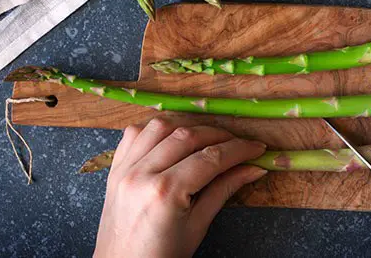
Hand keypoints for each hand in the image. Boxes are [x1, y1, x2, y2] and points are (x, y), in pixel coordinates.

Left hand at [94, 118, 267, 257]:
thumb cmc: (161, 256)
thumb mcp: (198, 226)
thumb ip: (223, 190)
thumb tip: (252, 169)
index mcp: (164, 192)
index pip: (210, 158)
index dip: (238, 150)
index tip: (256, 148)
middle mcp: (141, 174)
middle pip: (187, 136)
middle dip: (218, 135)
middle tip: (239, 144)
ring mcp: (124, 169)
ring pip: (160, 126)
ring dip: (187, 127)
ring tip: (208, 139)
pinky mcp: (114, 169)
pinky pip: (134, 134)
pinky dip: (156, 130)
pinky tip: (172, 139)